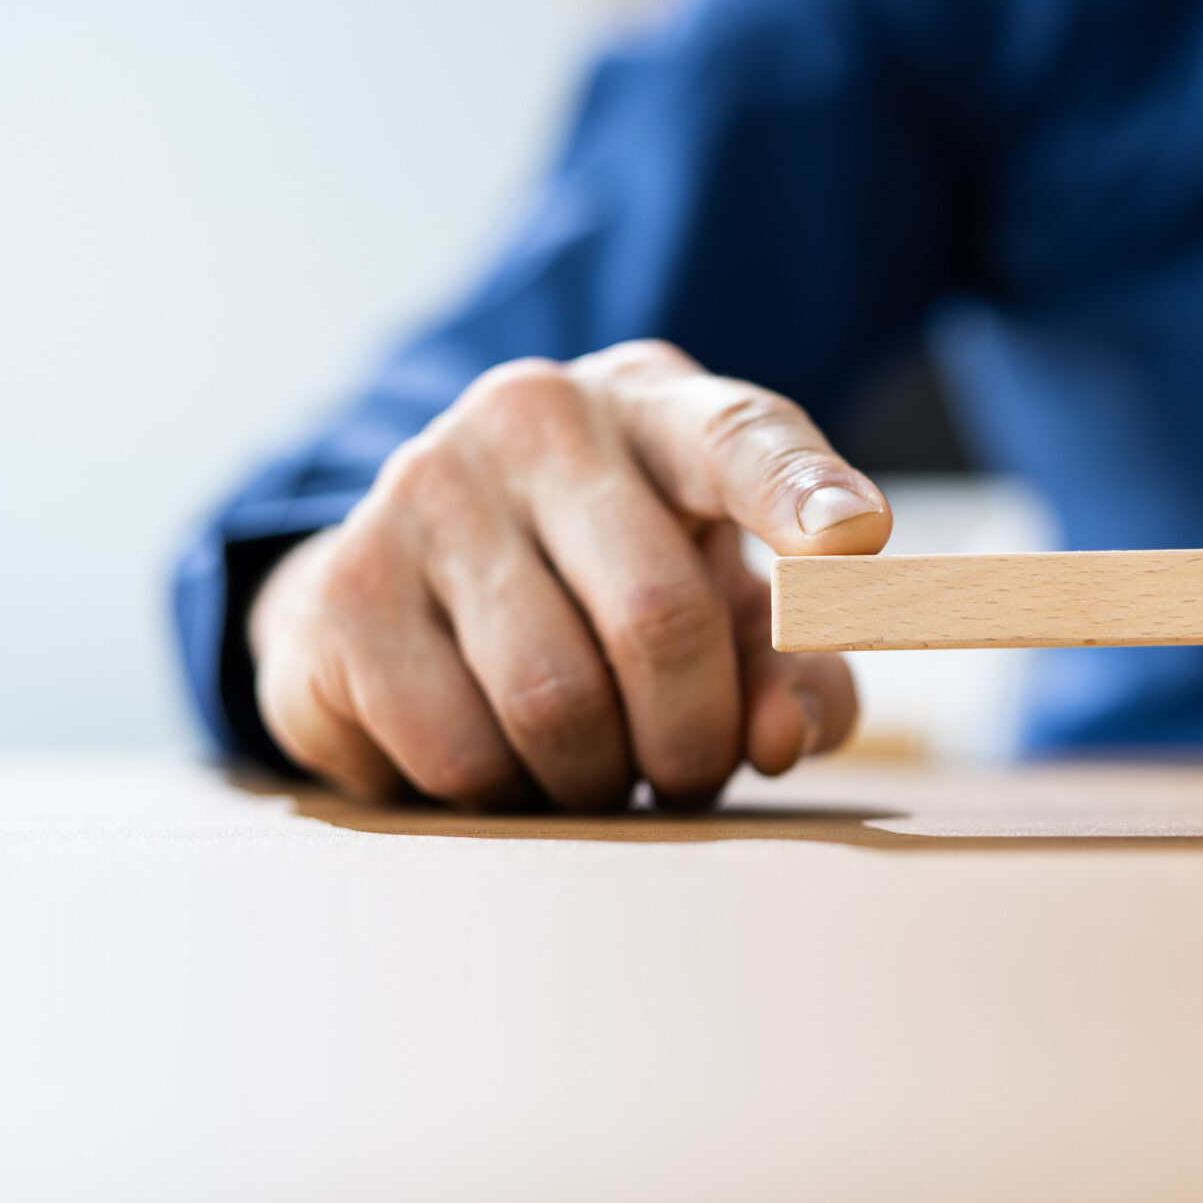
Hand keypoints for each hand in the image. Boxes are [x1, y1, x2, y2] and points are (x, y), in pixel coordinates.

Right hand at [246, 341, 885, 809]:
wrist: (418, 576)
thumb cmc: (615, 589)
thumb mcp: (727, 613)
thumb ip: (793, 672)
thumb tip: (779, 737)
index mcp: (660, 407)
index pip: (743, 439)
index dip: (801, 497)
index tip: (859, 541)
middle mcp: (539, 416)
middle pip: (660, 620)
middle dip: (692, 737)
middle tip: (686, 772)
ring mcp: (427, 487)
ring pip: (555, 702)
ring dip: (595, 778)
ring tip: (588, 760)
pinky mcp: (343, 587)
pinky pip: (458, 750)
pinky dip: (500, 795)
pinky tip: (496, 756)